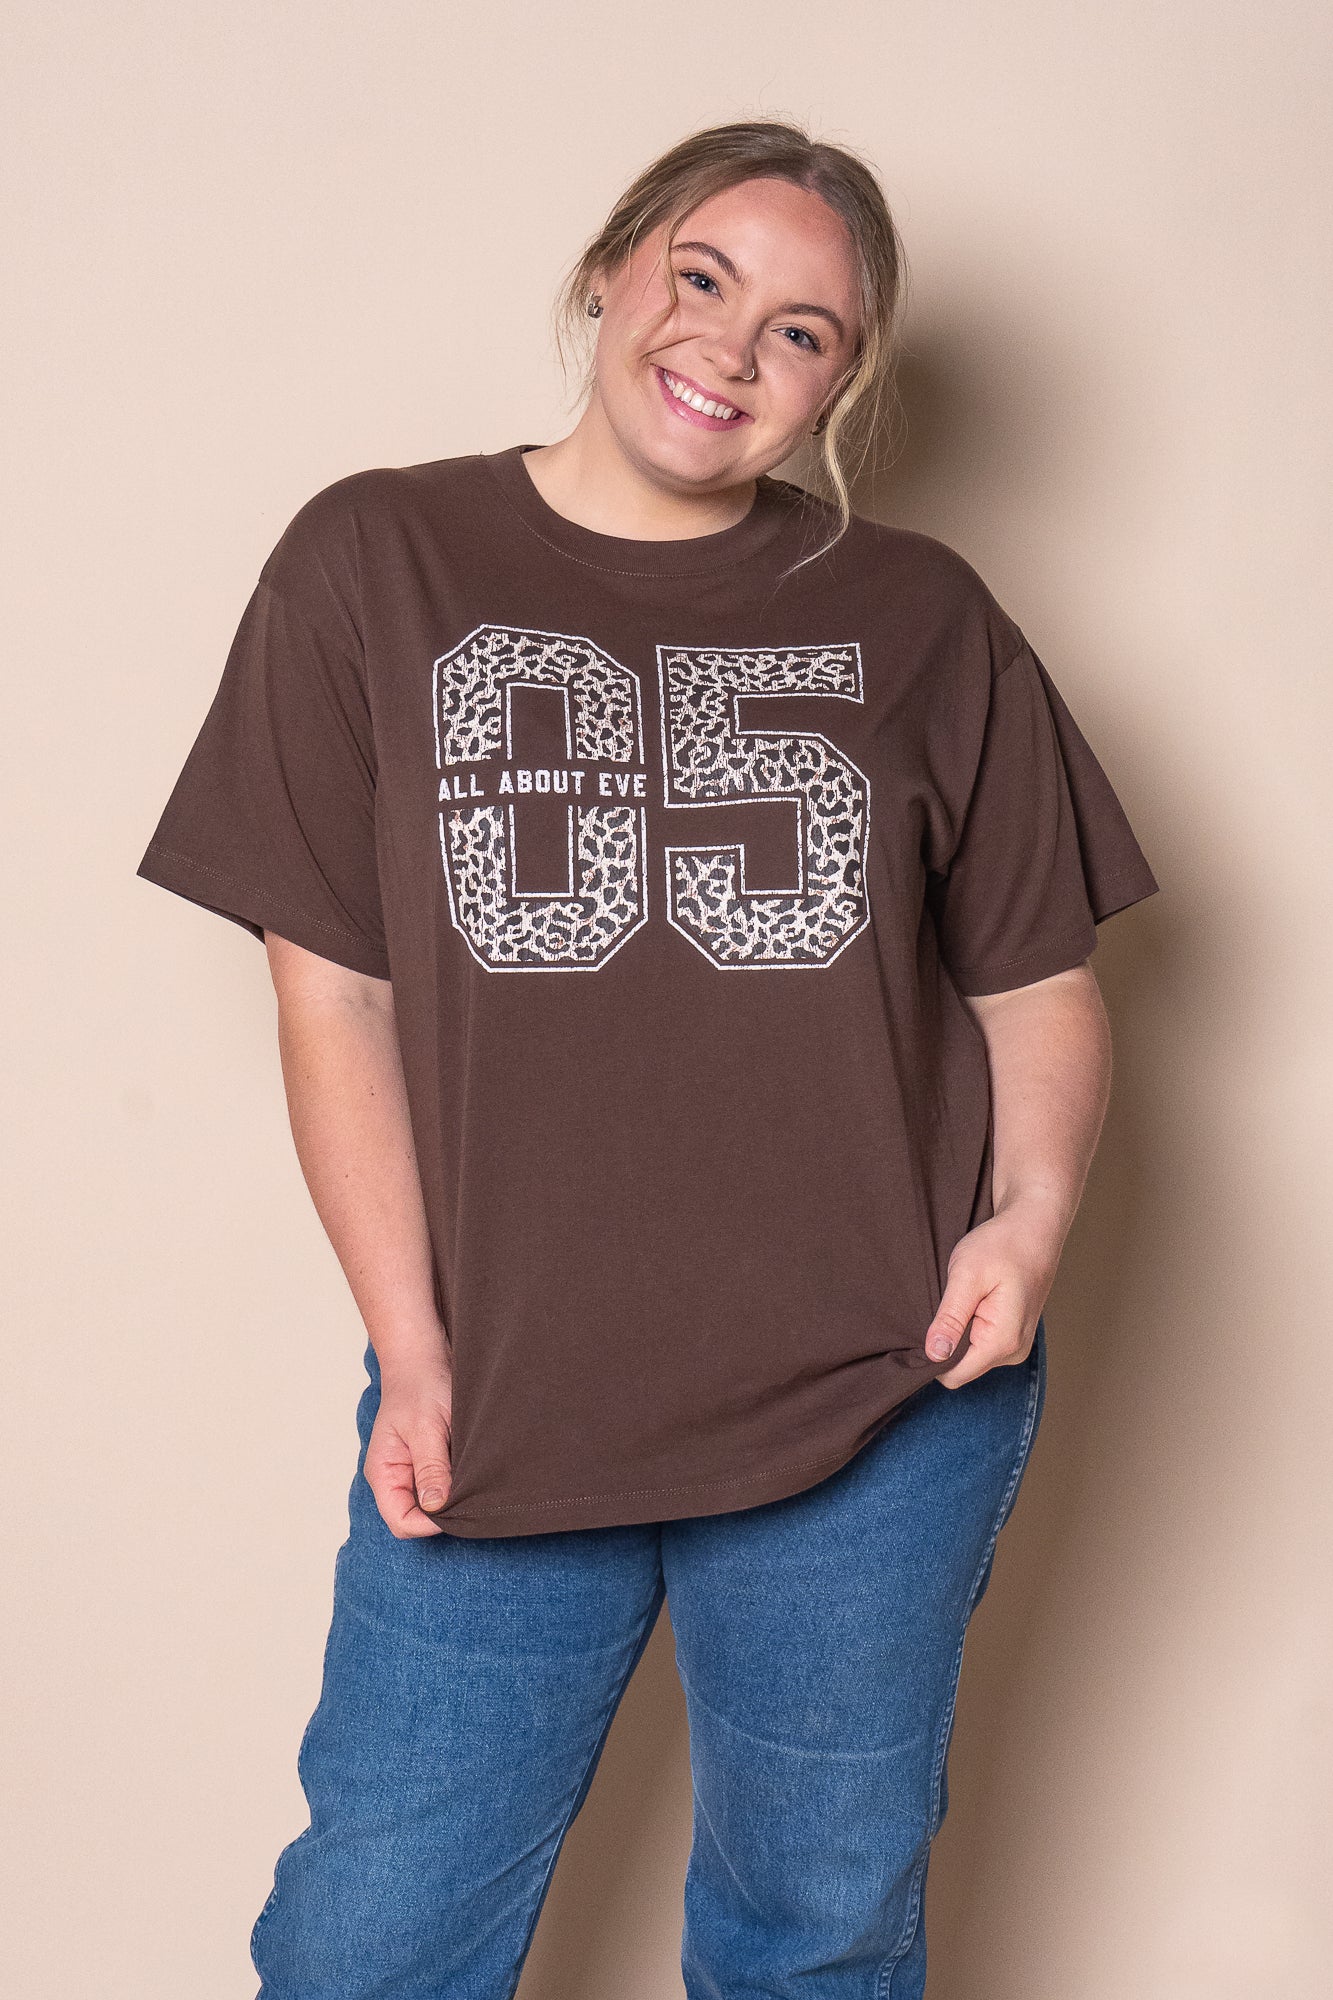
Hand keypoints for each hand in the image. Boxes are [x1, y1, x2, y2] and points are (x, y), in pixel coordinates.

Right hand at [363, 1355, 455, 1536]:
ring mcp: (411, 1470)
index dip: (429, 1523)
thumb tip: (436, 1508)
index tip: (458, 1505)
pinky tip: (471, 1469)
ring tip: (472, 1478)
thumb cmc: (420, 1384)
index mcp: (384, 1472)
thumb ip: (430, 1468)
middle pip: (416, 1518)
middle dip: (443, 1513)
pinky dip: (457, 1482)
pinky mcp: (428, 1461)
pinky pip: (441, 1485)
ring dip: (452, 1496)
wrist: (424, 1355)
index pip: (401, 1521)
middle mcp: (395, 1476)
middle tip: (471, 1493)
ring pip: (431, 1504)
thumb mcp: (427, 1427)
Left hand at [922, 1194, 1064, 1388]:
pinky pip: (980, 1344)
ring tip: (962, 1298)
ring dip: (958, 1332)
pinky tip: (972, 1302)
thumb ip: (950, 1318)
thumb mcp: (967, 1276)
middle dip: (945, 1342)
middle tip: (945, 1303)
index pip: (954, 1375)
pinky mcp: (1013, 1336)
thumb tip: (934, 1355)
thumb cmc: (1002, 1245)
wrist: (1034, 1228)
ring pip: (970, 1356)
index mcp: (1002, 1341)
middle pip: (961, 1368)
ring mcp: (1016, 1345)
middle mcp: (1013, 1351)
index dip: (932, 1356)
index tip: (924, 1326)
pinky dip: (969, 1327)